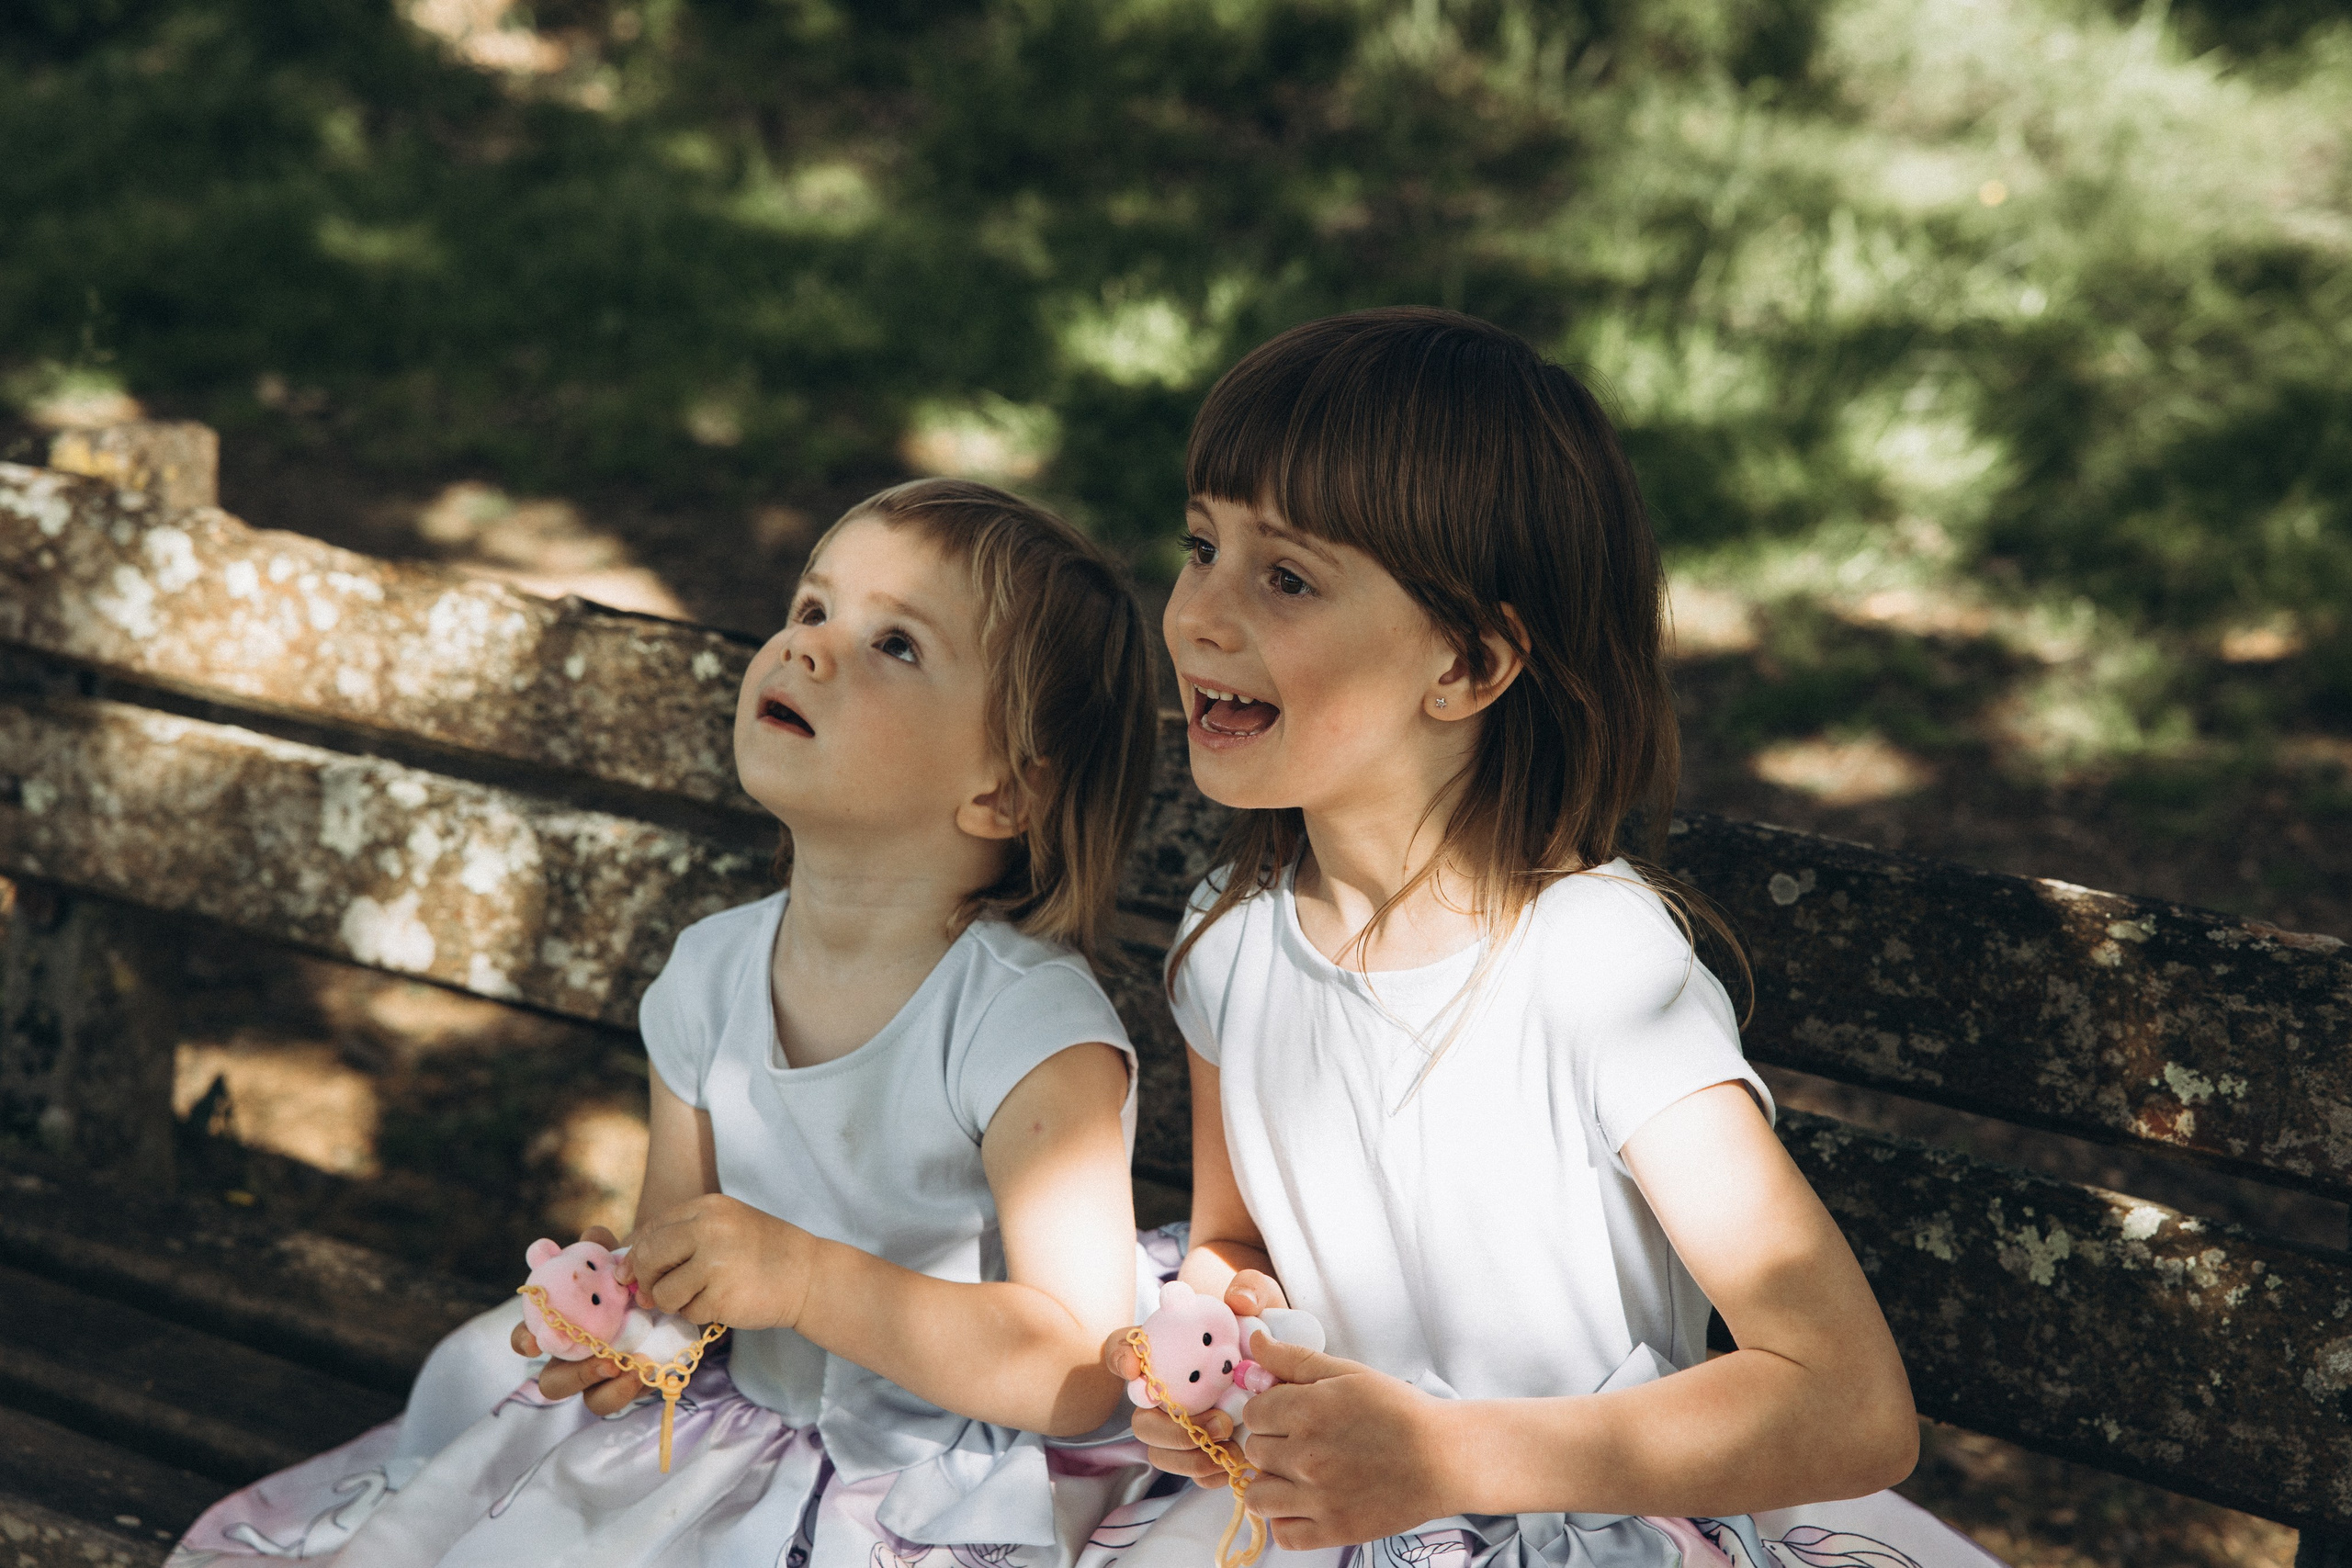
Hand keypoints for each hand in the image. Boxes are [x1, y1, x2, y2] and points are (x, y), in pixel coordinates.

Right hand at [512, 1225, 640, 1415]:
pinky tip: (644, 1369)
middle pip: (552, 1383)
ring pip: (588, 1400)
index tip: (534, 1341)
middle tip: (598, 1357)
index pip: (527, 1338)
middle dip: (571, 1375)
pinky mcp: (627, 1387)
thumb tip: (591, 1235)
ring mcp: (600, 1378)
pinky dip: (627, 1389)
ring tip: (621, 1365)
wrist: (665, 1292)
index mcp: (559, 1326)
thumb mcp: (615, 1259)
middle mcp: (574, 1358)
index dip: (525, 1340)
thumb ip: (601, 1246)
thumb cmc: (626, 1277)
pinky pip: (617, 1400)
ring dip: (602, 1385)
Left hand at [622, 1193, 813, 1328]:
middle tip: (657, 1293)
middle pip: (649, 1258)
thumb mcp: (724, 1227)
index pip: (652, 1230)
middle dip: (646, 1281)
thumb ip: (680, 1239)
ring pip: (663, 1292)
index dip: (636, 1256)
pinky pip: (688, 1313)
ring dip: (674, 1303)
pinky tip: (721, 1303)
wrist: (808, 1274)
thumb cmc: (761, 1251)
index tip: (631, 1275)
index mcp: (708, 1208)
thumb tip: (625, 1269)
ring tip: (699, 1296)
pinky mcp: (722, 1296)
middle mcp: (709, 1230)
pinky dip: (698, 1314)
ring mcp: (716, 1263)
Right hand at [1099, 1271, 1289, 1485]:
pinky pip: (1190, 1470)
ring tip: (1229, 1442)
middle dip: (1168, 1429)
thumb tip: (1240, 1301)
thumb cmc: (1259, 1322)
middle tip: (1217, 1422)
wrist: (1280, 1357)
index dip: (1121, 1357)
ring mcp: (1179, 1423)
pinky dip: (1208, 1472)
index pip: (1124, 1348)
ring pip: (1160, 1451)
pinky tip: (1233, 1461)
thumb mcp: (1259, 1296)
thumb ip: (1250, 1288)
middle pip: (1140, 1418)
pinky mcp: (1199, 1449)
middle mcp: (1163, 1389)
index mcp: (1163, 1346)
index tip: (1134, 1366)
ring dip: (1188, 1455)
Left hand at [1238, 1337, 1460, 1549]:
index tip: (1290, 1415)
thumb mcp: (1348, 1372)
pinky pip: (1283, 1534)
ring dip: (1272, 1484)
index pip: (1252, 1413)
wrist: (1445, 1457)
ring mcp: (1319, 1499)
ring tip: (1298, 1476)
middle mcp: (1306, 1456)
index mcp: (1308, 1411)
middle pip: (1255, 1451)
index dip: (1269, 1411)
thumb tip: (1255, 1340)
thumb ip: (1295, 1359)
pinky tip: (1306, 1504)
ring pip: (1257, 1496)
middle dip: (1273, 1443)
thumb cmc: (1399, 1410)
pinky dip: (1287, 1520)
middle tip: (1302, 1442)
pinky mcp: (1334, 1531)